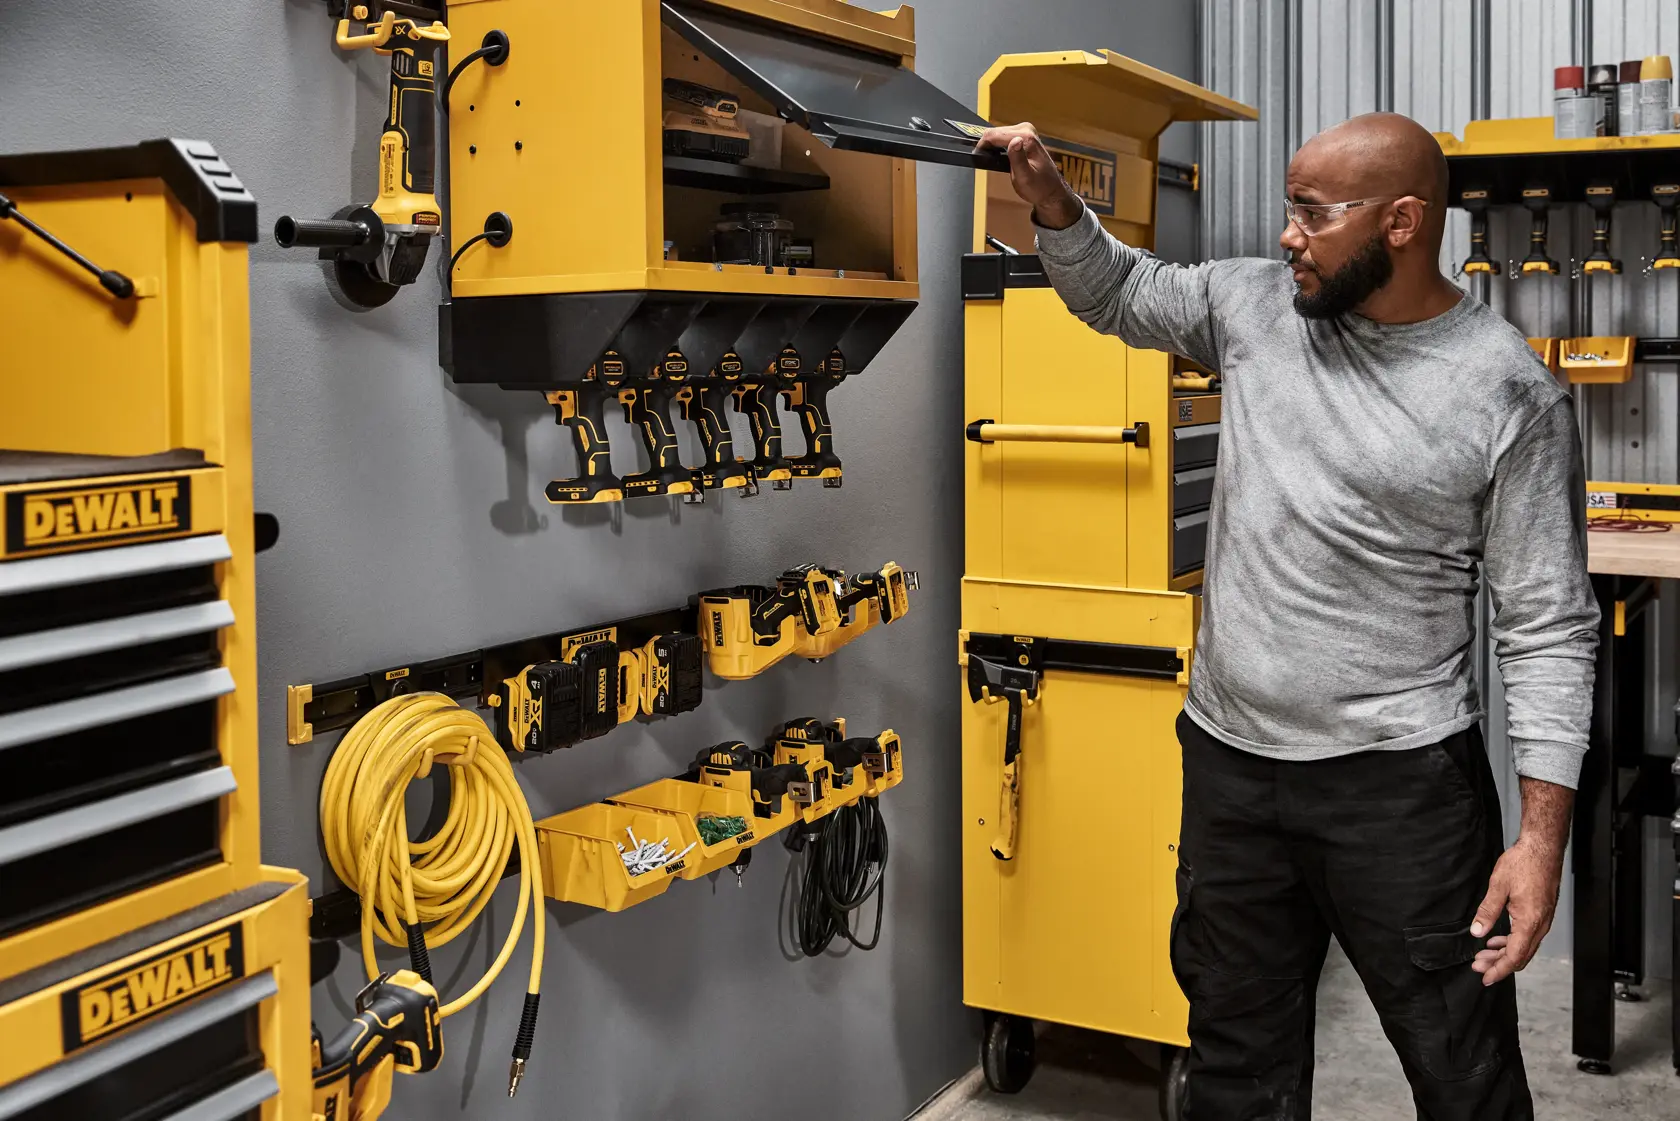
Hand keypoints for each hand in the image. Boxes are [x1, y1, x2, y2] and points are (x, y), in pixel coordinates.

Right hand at [976, 123, 1082, 229]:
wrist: (1051, 190)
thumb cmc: (1039, 187)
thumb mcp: (1025, 177)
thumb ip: (1017, 158)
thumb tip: (1014, 141)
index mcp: (1026, 138)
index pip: (994, 134)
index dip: (982, 146)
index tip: (978, 157)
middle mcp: (1027, 130)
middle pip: (995, 132)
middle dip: (987, 145)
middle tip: (985, 161)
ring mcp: (1026, 131)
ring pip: (998, 133)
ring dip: (992, 145)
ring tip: (991, 159)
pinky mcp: (1024, 135)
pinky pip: (1004, 136)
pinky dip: (998, 145)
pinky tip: (999, 155)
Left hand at [1469, 837, 1563, 985]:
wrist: (1542, 848)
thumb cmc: (1523, 863)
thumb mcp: (1498, 886)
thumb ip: (1487, 911)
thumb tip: (1477, 932)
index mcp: (1530, 921)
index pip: (1515, 956)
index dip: (1499, 969)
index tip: (1485, 977)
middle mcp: (1540, 925)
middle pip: (1520, 956)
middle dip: (1498, 964)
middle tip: (1478, 966)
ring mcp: (1542, 920)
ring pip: (1524, 947)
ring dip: (1504, 953)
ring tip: (1484, 955)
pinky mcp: (1541, 914)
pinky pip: (1527, 936)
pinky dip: (1511, 942)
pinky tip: (1496, 939)